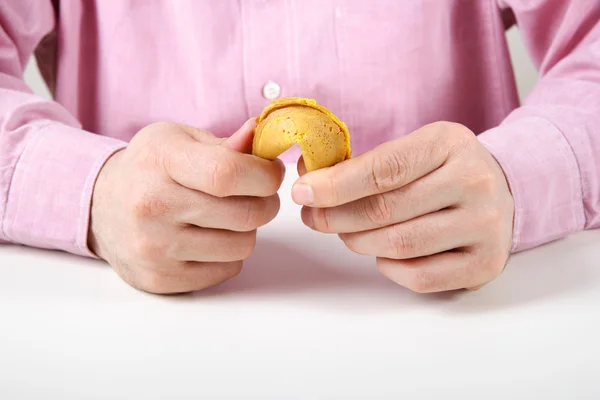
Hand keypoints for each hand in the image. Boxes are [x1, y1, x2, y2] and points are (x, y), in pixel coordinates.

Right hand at [89, 120, 283, 293]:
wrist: (100, 206)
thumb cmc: (150, 168)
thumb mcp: (179, 139)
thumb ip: (225, 143)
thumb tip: (260, 135)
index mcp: (160, 161)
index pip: (228, 174)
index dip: (265, 176)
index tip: (270, 173)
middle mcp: (152, 206)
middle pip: (245, 214)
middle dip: (266, 203)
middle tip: (257, 195)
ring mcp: (153, 248)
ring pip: (242, 246)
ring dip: (246, 231)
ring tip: (227, 217)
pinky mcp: (159, 279)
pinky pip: (226, 271)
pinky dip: (228, 255)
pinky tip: (209, 238)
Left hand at [293, 122, 513, 292]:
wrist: (504, 191)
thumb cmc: (444, 170)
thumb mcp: (414, 148)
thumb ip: (366, 163)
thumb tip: (309, 180)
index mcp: (449, 144)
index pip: (383, 169)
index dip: (335, 185)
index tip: (302, 192)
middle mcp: (474, 182)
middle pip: (386, 210)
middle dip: (335, 217)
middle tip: (312, 218)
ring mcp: (484, 226)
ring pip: (399, 245)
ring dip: (358, 242)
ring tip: (346, 233)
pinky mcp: (485, 263)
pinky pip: (419, 276)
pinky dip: (388, 268)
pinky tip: (381, 253)